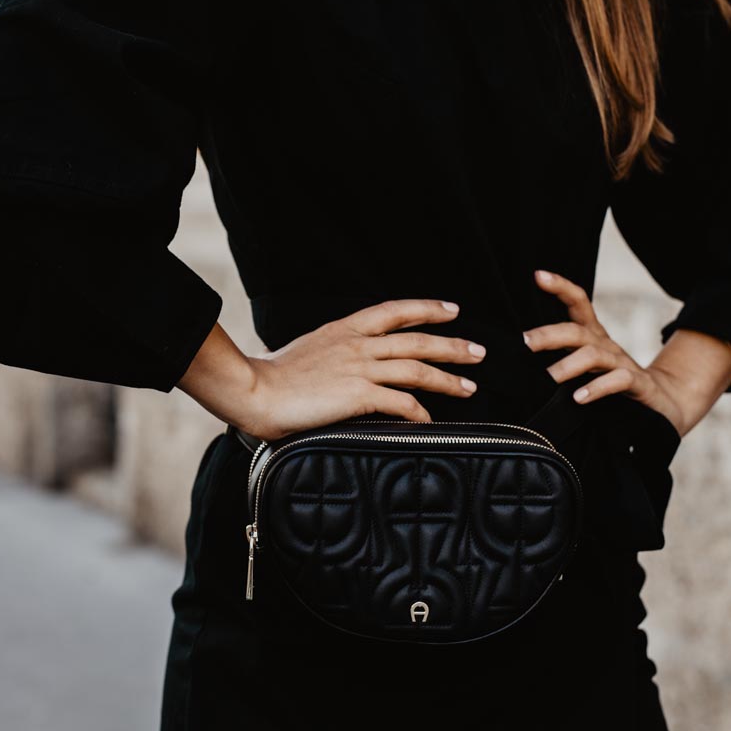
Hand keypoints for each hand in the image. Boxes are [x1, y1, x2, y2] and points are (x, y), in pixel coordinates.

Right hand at [178, 299, 486, 441]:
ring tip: (470, 387)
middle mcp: (356, 344)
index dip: (426, 309)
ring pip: (417, 369)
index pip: (394, 311)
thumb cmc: (270, 379)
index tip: (451, 310)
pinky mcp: (359, 395)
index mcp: (343, 330)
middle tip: (478, 351)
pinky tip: (429, 422)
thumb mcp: (306, 353)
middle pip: (417, 340)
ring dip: (448, 378)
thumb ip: (332, 355)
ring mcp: (359, 368)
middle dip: (452, 346)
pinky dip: (420, 413)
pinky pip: (402, 403)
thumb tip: (345, 368)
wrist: (252, 391)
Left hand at [522, 269, 693, 433]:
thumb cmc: (613, 381)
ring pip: (594, 355)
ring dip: (568, 366)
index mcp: (593, 336)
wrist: (663, 400)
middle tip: (524, 343)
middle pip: (577, 331)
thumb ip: (559, 357)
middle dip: (549, 334)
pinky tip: (579, 398)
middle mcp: (606, 345)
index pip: (578, 302)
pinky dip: (597, 388)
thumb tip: (516, 359)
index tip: (538, 275)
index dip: (561, 287)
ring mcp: (622, 363)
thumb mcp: (587, 365)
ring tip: (548, 379)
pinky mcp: (638, 384)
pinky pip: (618, 380)